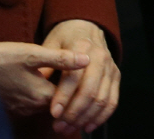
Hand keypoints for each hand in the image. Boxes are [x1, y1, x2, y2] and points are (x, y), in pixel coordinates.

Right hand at [0, 41, 89, 117]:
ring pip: (45, 103)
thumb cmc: (2, 58)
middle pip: (58, 102)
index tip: (85, 75)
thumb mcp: (32, 53)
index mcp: (42, 95)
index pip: (70, 97)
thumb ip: (61, 58)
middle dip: (67, 92)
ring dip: (52, 93)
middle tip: (75, 77)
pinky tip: (37, 81)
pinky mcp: (11, 107)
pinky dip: (38, 94)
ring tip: (59, 77)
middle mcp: (33, 107)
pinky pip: (31, 103)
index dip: (79, 87)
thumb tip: (86, 58)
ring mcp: (21, 109)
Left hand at [43, 19, 119, 133]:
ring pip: (101, 99)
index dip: (64, 96)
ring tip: (68, 129)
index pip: (74, 75)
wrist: (87, 26)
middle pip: (89, 90)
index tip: (53, 113)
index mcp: (81, 46)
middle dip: (74, 112)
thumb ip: (47, 62)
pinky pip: (112, 101)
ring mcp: (110, 67)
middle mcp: (99, 56)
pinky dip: (101, 117)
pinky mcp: (116, 76)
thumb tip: (37, 83)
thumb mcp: (52, 42)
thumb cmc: (65, 37)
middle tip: (59, 126)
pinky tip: (87, 126)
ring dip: (85, 118)